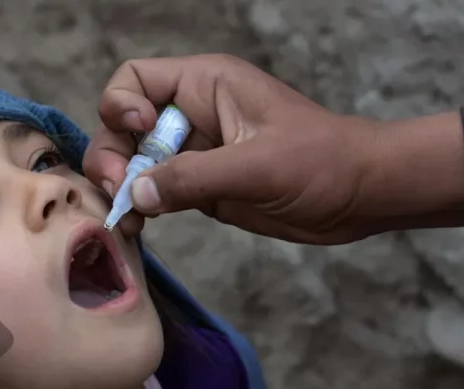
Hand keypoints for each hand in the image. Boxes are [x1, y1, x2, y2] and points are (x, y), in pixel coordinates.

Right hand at [83, 54, 386, 243]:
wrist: (359, 196)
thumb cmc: (320, 162)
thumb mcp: (255, 165)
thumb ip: (192, 177)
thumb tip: (134, 193)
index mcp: (204, 86)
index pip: (135, 80)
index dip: (122, 105)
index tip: (138, 135)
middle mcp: (190, 116)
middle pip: (123, 126)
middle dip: (112, 155)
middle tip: (116, 190)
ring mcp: (194, 153)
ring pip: (134, 162)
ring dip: (121, 187)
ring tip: (125, 219)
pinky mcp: (200, 187)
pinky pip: (156, 192)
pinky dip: (141, 207)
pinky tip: (138, 226)